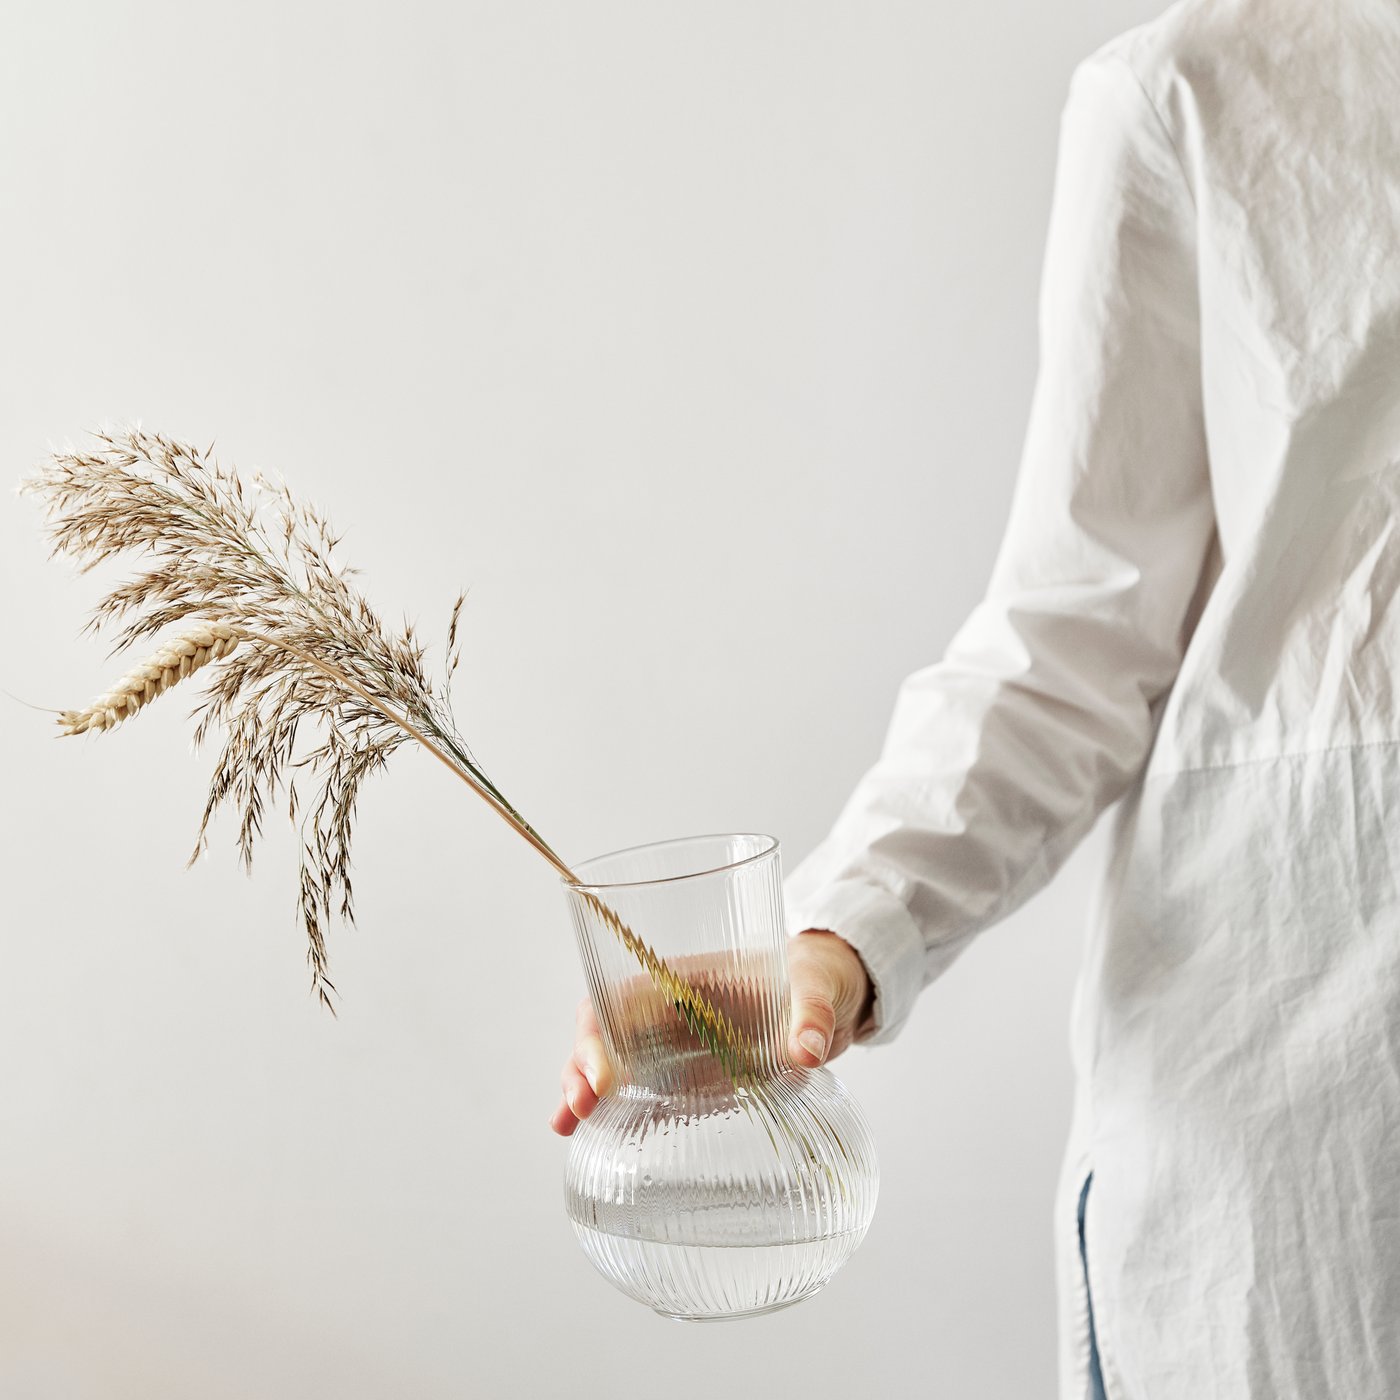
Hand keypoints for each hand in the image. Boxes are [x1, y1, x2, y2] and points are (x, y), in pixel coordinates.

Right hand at [548, 929, 872, 1135]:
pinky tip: (583, 1135)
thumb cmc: (817, 975)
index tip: (600, 1074)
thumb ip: (812, 1014)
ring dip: (583, 1090)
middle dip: (582, 1066)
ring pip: (612, 1062)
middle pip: (605, 1031)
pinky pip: (640, 1089)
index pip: (625, 997)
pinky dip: (609, 1109)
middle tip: (577, 1108)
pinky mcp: (690, 1075)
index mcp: (689, 979)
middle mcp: (671, 1011)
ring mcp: (676, 1045)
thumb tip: (805, 1051)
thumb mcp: (818, 985)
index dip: (601, 1031)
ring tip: (565, 1125)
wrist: (834, 995)